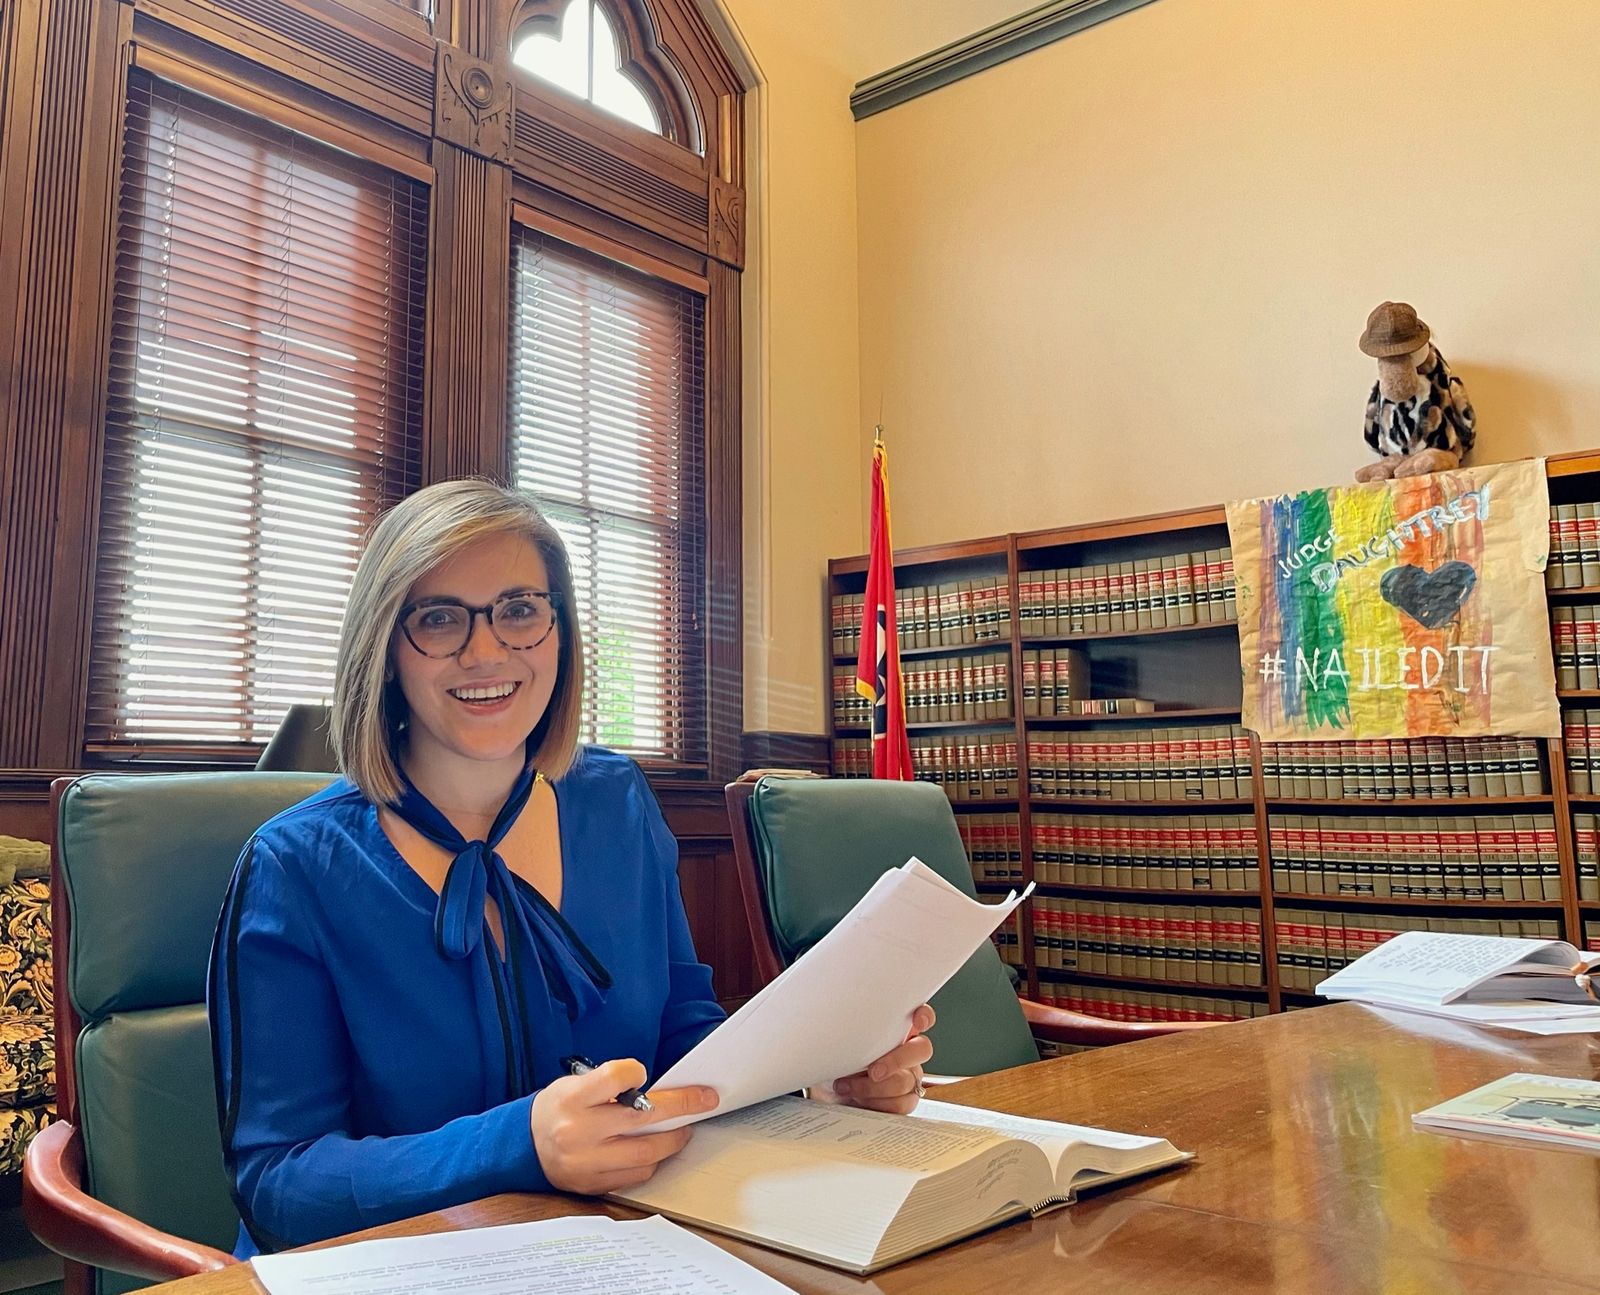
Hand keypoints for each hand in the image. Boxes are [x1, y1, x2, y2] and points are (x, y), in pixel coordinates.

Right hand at [531, 1058, 717, 1194]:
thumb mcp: (573, 1083)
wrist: (523, 1145)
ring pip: (646, 1153)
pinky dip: (651, 1161)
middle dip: (681, 1107)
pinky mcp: (592, 1184)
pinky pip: (634, 1175)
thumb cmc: (556, 1108)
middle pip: (643, 1118)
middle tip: (703, 1100)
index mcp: (572, 1099)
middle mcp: (578, 1131)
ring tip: (683, 1129)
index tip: (644, 1073)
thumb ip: (610, 1085)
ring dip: (672, 1140)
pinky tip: (657, 1150)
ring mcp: (586, 1162)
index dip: (635, 1072)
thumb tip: (656, 1088)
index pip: (616, 1077)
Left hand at [814, 1004, 935, 1115]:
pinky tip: (858, 1098)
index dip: (924, 1016)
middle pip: (922, 1050)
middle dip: (896, 1061)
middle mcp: (908, 1051)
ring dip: (873, 1088)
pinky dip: (876, 1103)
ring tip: (847, 1086)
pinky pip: (901, 1104)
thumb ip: (852, 1030)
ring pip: (906, 1081)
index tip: (917, 1020)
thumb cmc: (838, 1059)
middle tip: (873, 1072)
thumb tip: (842, 1023)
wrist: (829, 1090)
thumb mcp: (842, 1041)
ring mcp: (909, 1076)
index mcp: (897, 1029)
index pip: (922, 1016)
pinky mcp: (905, 1100)